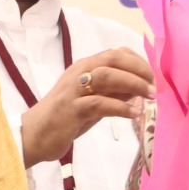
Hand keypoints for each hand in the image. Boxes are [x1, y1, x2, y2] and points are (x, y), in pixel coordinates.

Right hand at [19, 47, 153, 166]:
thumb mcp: (94, 102)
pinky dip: (119, 107)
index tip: (153, 76)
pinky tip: (133, 114)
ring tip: (148, 96)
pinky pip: (98, 103)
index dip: (138, 61)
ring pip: (106, 76)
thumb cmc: (66, 118)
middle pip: (112, 59)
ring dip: (132, 84)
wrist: (35, 136)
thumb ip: (114, 94)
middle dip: (138, 69)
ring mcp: (73, 90)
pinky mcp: (70, 109)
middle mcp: (78, 73)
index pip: (115, 53)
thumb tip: (140, 90)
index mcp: (84, 67)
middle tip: (153, 85)